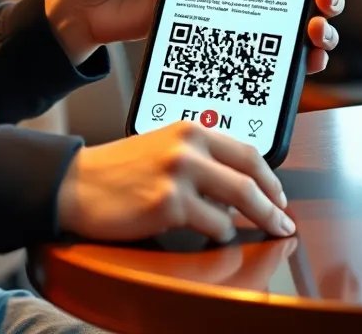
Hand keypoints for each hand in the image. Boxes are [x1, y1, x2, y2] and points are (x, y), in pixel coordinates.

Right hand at [57, 121, 294, 243]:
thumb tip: (240, 180)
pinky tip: (207, 231)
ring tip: (251, 230)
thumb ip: (198, 155)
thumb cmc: (119, 169)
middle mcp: (187, 146)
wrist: (78, 182)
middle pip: (251, 178)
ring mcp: (179, 174)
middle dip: (274, 205)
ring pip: (239, 203)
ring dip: (250, 222)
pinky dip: (218, 233)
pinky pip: (215, 226)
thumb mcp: (162, 146)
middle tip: (283, 222)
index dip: (270, 178)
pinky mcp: (169, 204)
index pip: (247, 151)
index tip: (278, 195)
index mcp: (189, 129)